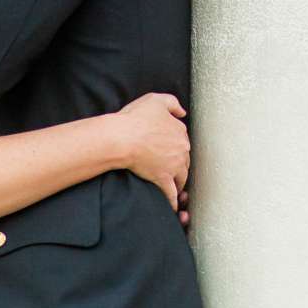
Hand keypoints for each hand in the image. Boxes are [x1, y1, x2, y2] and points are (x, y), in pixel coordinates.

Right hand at [114, 93, 190, 218]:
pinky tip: (173, 207)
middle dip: (180, 166)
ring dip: (179, 183)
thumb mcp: (156, 100)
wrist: (122, 137)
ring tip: (175, 188)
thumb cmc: (135, 117)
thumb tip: (182, 113)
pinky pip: (171, 194)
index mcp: (180, 131)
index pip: (182, 140)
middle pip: (185, 160)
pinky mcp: (163, 179)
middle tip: (174, 172)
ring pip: (181, 177)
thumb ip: (172, 103)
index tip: (172, 151)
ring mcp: (173, 165)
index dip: (176, 146)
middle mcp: (182, 149)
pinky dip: (172, 201)